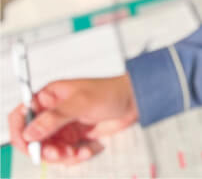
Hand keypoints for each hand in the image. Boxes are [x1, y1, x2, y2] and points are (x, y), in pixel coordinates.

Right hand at [7, 75, 138, 164]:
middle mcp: (53, 113)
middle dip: (44, 149)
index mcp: (49, 97)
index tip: (28, 145)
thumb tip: (30, 132)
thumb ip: (54, 118)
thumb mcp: (81, 103)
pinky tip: (88, 149)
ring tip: (77, 152)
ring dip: (61, 155)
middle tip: (58, 153)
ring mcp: (63, 126)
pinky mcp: (75, 137)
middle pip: (33, 138)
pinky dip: (75, 156)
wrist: (135, 102)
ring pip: (49, 149)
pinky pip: (66, 154)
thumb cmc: (111, 92)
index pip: (21, 115)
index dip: (19, 132)